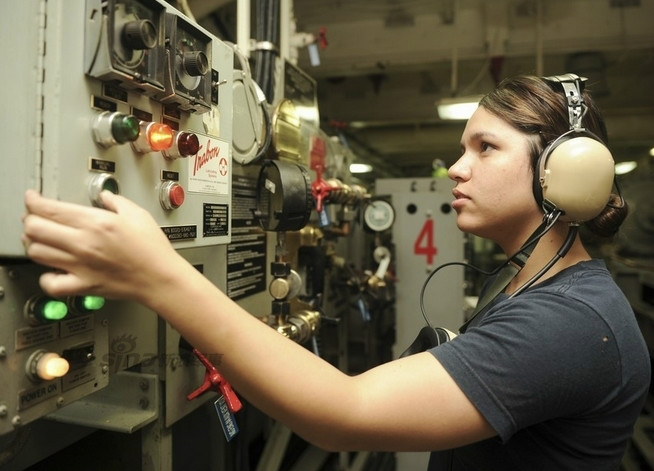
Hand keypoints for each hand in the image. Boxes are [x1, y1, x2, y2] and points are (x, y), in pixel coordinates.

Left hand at [22, 190, 181, 302]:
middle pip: (34, 228)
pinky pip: (51, 283)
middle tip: (34, 217)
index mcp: (96, 223)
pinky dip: (46, 277)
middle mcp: (83, 243)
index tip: (33, 199)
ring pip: (36, 252)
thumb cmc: (153, 249)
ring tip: (41, 239)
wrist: (160, 277)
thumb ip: (116, 201)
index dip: (33, 201)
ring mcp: (80, 266)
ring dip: (34, 243)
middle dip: (29, 219)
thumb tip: (105, 196)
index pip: (48, 208)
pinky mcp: (83, 285)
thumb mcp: (138, 214)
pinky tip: (53, 270)